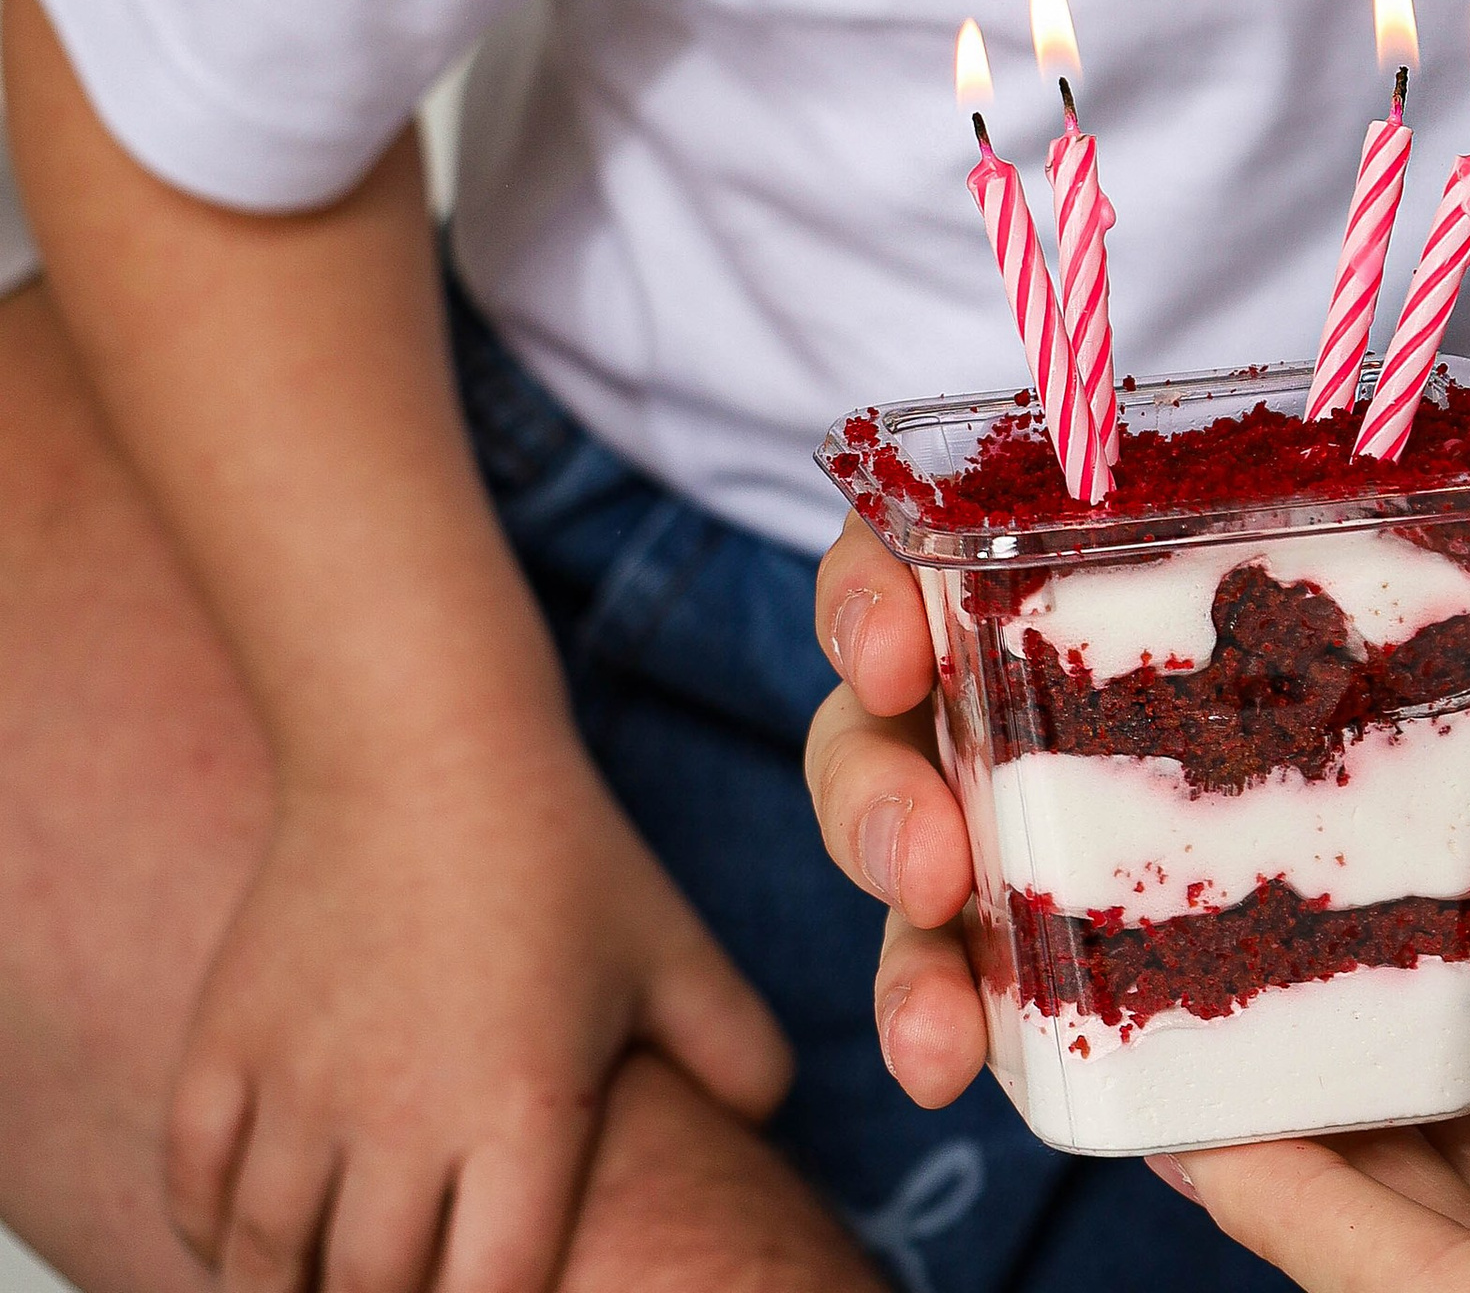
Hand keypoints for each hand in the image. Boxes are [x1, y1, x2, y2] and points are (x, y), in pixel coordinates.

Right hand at [168, 717, 790, 1292]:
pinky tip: (249, 1242)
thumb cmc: (561, 852)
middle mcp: (403, 1115)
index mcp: (524, 1109)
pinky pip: (194, 1188)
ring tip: (329, 1285)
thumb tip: (769, 1127)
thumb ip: (736, 1048)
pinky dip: (212, 1236)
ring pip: (266, 1266)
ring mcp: (300, 1083)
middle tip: (410, 1288)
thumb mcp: (669, 947)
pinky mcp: (224, 1043)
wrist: (423, 739)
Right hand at [802, 522, 1469, 1103]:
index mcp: (1182, 559)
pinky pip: (1058, 1018)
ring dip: (906, 955)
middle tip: (925, 858)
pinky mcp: (1189, 985)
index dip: (887, 576)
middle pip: (911, 718)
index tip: (901, 640)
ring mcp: (1141, 848)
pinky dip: (1006, 1050)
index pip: (969, 534)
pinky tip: (996, 1086)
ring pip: (948, 885)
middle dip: (874, 787)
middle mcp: (1122, 693)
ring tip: (937, 1035)